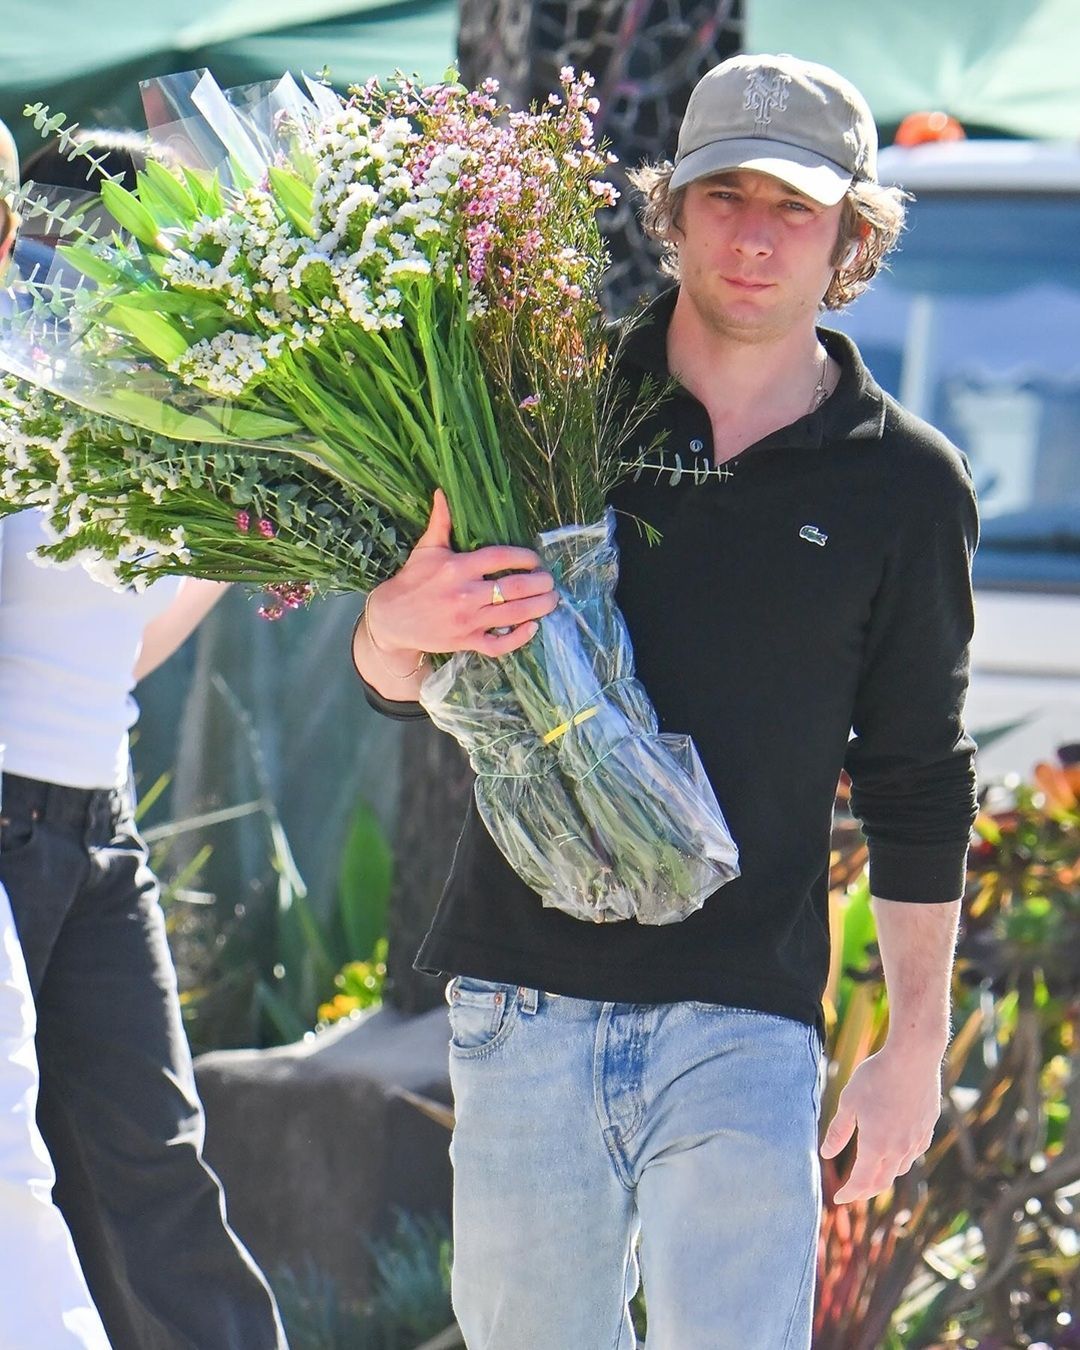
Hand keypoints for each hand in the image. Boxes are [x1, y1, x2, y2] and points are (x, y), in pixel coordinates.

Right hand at [369, 489, 558, 658]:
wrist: (391, 618)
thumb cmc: (412, 580)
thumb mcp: (426, 549)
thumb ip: (440, 522)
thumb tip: (442, 492)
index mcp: (457, 567)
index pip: (501, 558)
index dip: (525, 557)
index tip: (536, 559)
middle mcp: (465, 594)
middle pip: (514, 588)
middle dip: (540, 584)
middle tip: (550, 581)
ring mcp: (467, 621)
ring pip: (513, 615)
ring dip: (539, 608)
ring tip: (551, 601)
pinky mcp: (465, 642)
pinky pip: (498, 645)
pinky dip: (518, 639)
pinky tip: (531, 628)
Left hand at [820, 1041, 941, 1203]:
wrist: (913, 1058)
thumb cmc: (876, 1076)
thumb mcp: (849, 1102)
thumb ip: (839, 1131)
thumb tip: (826, 1154)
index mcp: (876, 1145)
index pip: (861, 1181)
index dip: (849, 1193)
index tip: (839, 1198)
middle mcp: (899, 1149)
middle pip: (882, 1182)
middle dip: (866, 1191)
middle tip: (854, 1192)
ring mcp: (916, 1139)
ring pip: (900, 1169)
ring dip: (885, 1176)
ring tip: (873, 1173)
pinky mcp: (928, 1127)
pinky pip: (914, 1152)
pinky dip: (902, 1159)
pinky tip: (897, 1152)